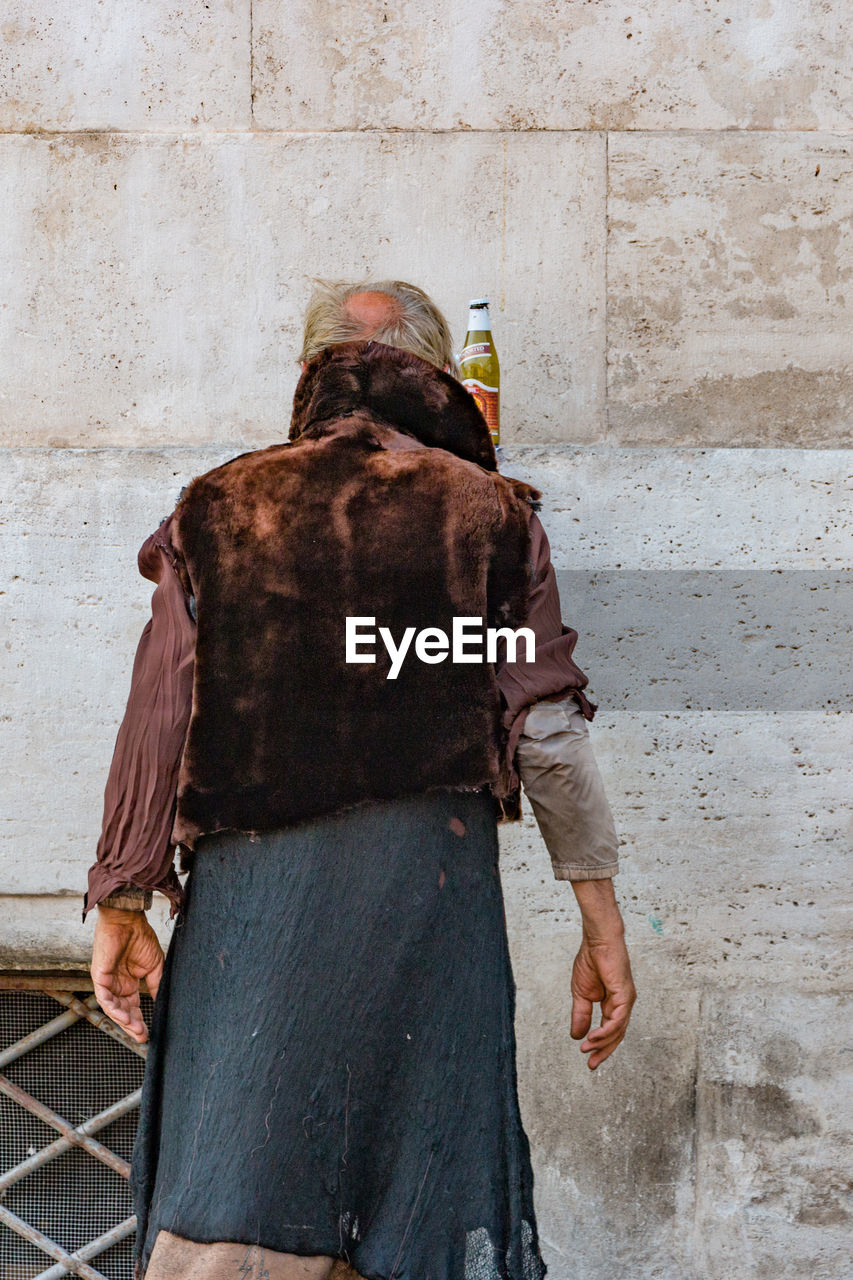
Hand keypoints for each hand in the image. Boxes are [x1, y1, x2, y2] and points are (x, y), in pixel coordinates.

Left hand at [90, 906, 164, 1043]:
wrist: (128, 920)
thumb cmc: (140, 937)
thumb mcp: (154, 966)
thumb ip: (156, 985)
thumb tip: (161, 1002)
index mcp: (128, 982)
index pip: (132, 1007)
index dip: (139, 1020)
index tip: (148, 1033)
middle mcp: (116, 984)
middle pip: (122, 1011)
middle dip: (132, 1026)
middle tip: (142, 1037)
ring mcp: (107, 981)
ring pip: (112, 1008)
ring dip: (124, 1021)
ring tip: (136, 1030)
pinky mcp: (99, 977)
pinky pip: (104, 998)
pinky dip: (114, 1009)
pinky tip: (125, 1017)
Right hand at [570, 925, 635, 1069]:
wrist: (596, 941)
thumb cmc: (590, 961)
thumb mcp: (581, 994)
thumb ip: (581, 1015)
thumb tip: (576, 1036)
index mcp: (613, 1004)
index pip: (610, 1031)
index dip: (599, 1046)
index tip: (588, 1060)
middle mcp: (622, 1005)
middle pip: (616, 1035)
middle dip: (603, 1051)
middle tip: (591, 1064)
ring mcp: (625, 1000)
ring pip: (618, 1030)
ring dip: (602, 1043)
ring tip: (587, 1049)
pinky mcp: (625, 995)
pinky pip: (617, 1019)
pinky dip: (606, 1031)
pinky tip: (593, 1037)